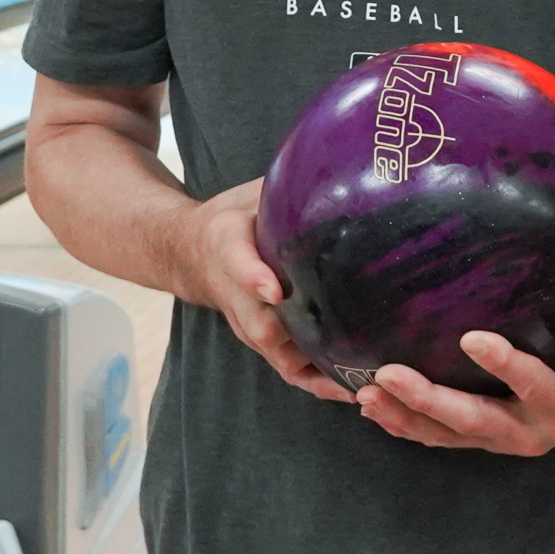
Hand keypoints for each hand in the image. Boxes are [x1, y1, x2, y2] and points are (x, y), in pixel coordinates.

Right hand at [175, 177, 352, 402]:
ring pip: (280, 356)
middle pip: (263, 326)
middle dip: (299, 340)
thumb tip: (345, 164)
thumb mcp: (250, 192)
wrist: (191, 252)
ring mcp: (250, 324)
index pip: (237, 261)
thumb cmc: (233, 218)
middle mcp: (236, 294)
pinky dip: (319, 383)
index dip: (253, 276)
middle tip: (345, 350)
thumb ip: (285, 186)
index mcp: (227, 246)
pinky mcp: (267, 342)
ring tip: (363, 382)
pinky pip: (291, 369)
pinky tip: (359, 389)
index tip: (272, 288)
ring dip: (317, 372)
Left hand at [356, 312, 554, 455]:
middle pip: (475, 421)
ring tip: (367, 396)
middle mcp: (532, 433)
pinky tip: (374, 407)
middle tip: (388, 375)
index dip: (505, 367)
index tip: (472, 338)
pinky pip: (442, 435)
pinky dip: (407, 424)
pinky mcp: (488, 432)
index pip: (535, 389)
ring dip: (406, 417)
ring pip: (449, 435)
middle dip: (429, 400)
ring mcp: (506, 437)